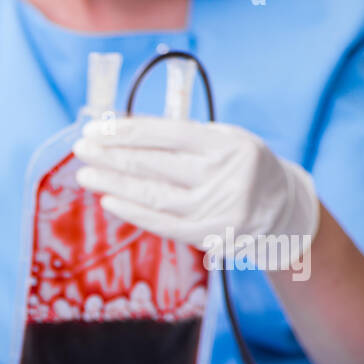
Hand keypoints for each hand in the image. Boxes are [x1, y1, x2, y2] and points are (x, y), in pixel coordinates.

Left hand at [72, 116, 319, 270]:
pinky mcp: (208, 236)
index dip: (127, 131)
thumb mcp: (224, 141)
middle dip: (112, 155)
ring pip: (153, 195)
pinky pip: (162, 223)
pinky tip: (108, 201)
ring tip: (86, 174)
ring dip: (114, 184)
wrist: (282, 210)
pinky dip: (132, 212)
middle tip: (81, 148)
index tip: (95, 128)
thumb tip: (124, 130)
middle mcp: (224, 176)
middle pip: (155, 165)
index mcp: (228, 144)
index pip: (167, 134)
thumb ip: (181, 136)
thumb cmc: (241, 167)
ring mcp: (216, 208)